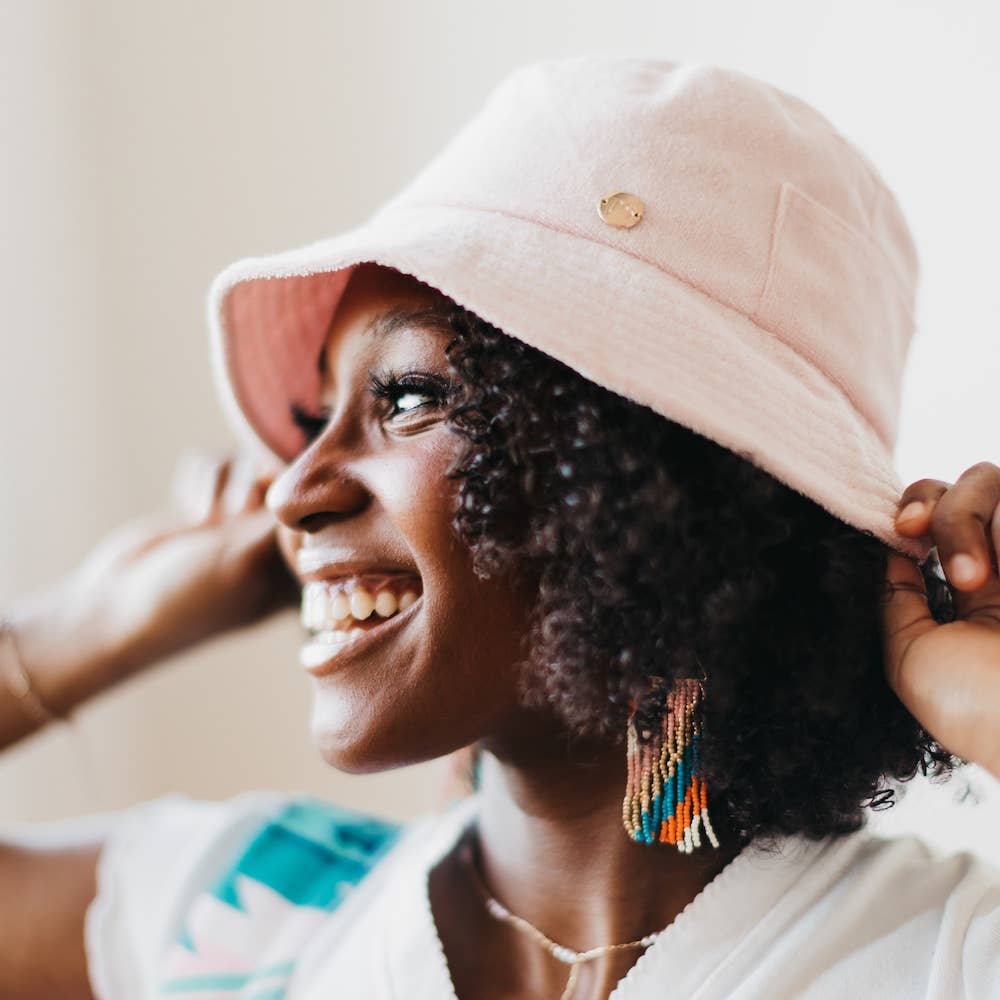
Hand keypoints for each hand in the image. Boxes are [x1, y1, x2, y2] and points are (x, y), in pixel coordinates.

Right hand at [9, 450, 298, 707]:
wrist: (114, 604)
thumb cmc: (185, 597)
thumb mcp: (244, 561)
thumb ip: (284, 522)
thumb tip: (315, 485)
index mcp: (300, 570)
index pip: (329, 515)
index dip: (304, 504)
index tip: (270, 521)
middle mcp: (277, 542)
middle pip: (295, 476)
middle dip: (263, 483)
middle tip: (236, 513)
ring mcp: (244, 519)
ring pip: (256, 460)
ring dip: (228, 481)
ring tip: (209, 519)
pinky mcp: (213, 501)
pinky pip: (222, 460)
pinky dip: (203, 477)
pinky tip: (190, 512)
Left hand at [882, 461, 999, 778]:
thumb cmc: (975, 706)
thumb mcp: (911, 657)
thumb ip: (897, 600)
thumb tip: (888, 551)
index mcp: (975, 593)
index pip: (937, 520)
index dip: (914, 510)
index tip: (899, 529)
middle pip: (963, 486)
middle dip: (932, 501)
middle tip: (916, 532)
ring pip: (989, 480)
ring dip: (963, 520)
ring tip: (970, 579)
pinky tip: (990, 575)